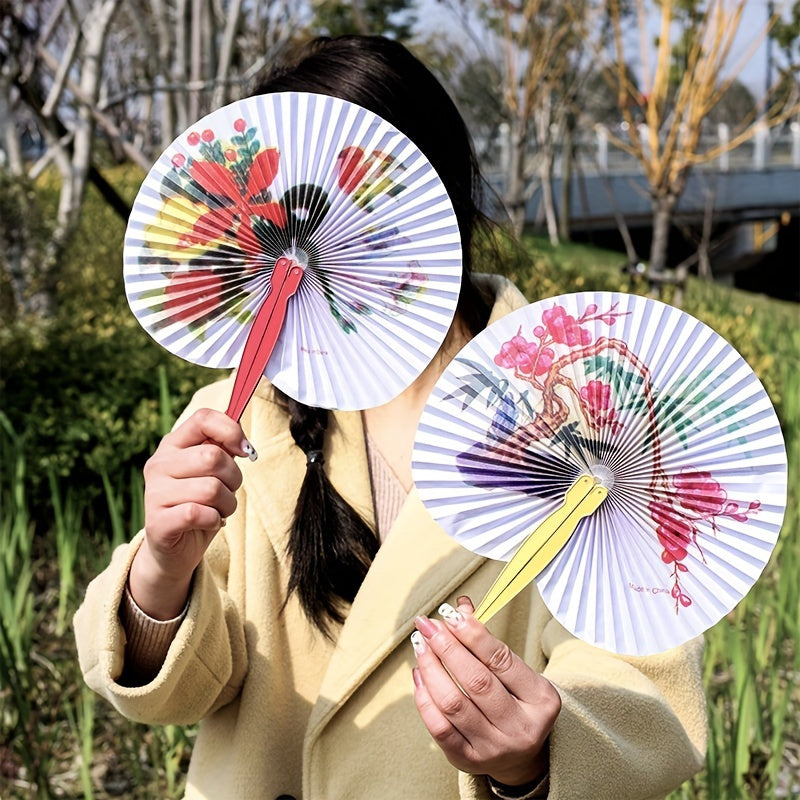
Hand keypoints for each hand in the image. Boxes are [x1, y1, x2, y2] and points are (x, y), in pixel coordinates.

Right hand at [129, 408, 252, 618]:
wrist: (173, 551)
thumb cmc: (199, 505)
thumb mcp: (212, 473)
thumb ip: (223, 449)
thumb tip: (242, 438)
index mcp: (172, 445)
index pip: (203, 419)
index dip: (231, 431)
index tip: (245, 450)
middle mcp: (158, 464)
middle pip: (213, 456)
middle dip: (234, 478)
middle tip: (228, 492)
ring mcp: (154, 493)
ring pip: (211, 488)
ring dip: (227, 504)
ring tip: (218, 510)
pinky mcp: (157, 522)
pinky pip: (200, 512)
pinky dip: (214, 520)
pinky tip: (209, 523)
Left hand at [411, 596, 560, 787]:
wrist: (519, 756)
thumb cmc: (515, 702)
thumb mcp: (515, 673)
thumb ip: (488, 642)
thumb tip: (460, 606)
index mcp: (541, 699)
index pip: (501, 660)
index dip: (473, 634)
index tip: (449, 613)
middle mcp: (521, 727)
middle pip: (476, 681)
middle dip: (447, 647)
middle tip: (427, 625)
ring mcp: (494, 748)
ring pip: (454, 703)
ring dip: (431, 668)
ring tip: (420, 645)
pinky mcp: (468, 760)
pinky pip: (439, 727)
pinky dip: (424, 698)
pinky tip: (419, 674)